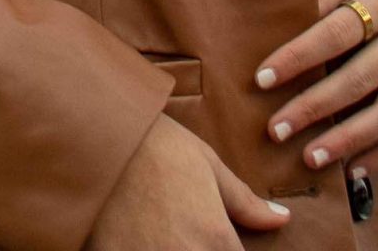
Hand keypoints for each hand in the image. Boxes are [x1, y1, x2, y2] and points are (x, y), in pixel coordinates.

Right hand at [88, 114, 290, 247]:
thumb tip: (282, 219)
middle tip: (192, 232)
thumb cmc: (156, 146)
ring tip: (170, 236)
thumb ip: (246, 202)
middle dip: (205, 249)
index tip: (222, 241)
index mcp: (216, 241)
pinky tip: (144, 242)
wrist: (95, 137)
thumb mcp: (206, 165)